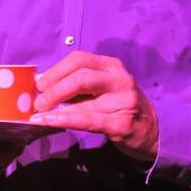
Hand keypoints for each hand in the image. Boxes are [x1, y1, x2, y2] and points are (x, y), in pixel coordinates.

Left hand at [30, 51, 159, 160]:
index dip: (55, 70)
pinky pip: (87, 120)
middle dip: (54, 89)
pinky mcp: (121, 124)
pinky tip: (49, 122)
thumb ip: (78, 84)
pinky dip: (64, 120)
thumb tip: (42, 84)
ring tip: (37, 114)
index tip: (39, 83)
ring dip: (55, 108)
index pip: (79, 59)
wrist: (152, 131)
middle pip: (80, 77)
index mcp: (111, 66)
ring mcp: (123, 101)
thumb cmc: (119, 105)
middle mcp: (119, 79)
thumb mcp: (104, 87)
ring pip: (83, 100)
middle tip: (37, 101)